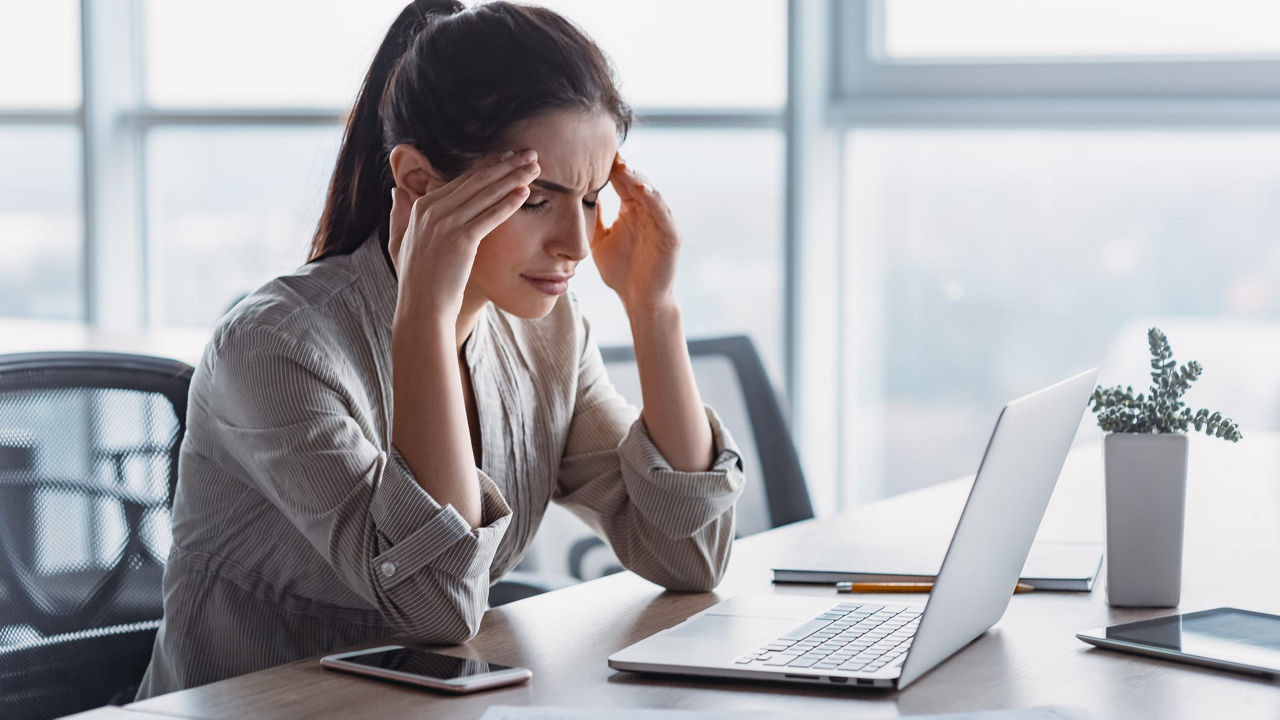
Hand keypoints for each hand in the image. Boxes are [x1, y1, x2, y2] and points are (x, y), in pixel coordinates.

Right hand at [389, 149, 539, 320]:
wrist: (421, 308)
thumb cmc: (416, 281)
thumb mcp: (399, 242)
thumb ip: (398, 215)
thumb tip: (396, 191)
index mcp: (421, 206)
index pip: (462, 179)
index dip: (488, 166)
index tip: (508, 157)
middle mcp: (432, 209)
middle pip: (477, 180)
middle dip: (506, 164)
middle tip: (529, 153)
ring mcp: (445, 223)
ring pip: (486, 193)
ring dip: (514, 177)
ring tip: (535, 167)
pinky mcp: (461, 239)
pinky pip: (491, 216)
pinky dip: (510, 203)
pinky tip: (526, 193)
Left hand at [591, 154, 680, 311]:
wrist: (639, 300)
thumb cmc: (621, 272)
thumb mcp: (600, 240)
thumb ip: (594, 218)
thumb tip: (576, 195)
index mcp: (631, 211)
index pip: (620, 183)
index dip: (609, 168)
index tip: (591, 152)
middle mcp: (647, 212)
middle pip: (635, 183)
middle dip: (622, 168)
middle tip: (608, 151)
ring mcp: (661, 222)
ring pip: (649, 193)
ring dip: (638, 178)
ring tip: (624, 166)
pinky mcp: (671, 235)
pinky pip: (663, 213)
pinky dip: (654, 199)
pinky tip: (642, 189)